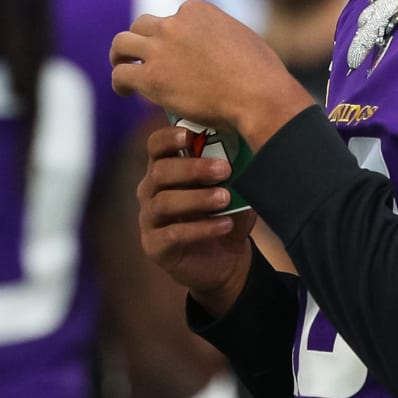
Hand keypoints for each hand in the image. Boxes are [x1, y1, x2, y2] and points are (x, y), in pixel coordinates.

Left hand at [110, 1, 311, 148]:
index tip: (175, 52)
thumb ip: (222, 35)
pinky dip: (119, 82)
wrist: (258, 94)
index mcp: (197, 10)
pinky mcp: (151, 77)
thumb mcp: (242, 37)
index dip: (171, 35)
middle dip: (142, 40)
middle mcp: (174, 23)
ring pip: (122, 43)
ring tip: (122, 67)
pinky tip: (124, 92)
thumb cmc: (260, 73)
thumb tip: (221, 47)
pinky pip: (121, 74)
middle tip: (142, 56)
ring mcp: (160, 49)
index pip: (174, 16)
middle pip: (143, 25)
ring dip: (120, 55)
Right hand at [137, 125, 256, 315]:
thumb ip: (233, 169)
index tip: (189, 135)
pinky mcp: (155, 247)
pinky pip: (172, 235)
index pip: (155, 146)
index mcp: (165, 169)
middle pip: (159, 171)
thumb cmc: (226, 214)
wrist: (227, 261)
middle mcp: (150, 191)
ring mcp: (149, 220)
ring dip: (197, 198)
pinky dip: (201, 228)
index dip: (168, 138)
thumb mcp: (233, 188)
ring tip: (225, 198)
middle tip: (224, 169)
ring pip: (163, 202)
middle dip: (192, 168)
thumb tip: (248, 147)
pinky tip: (224, 224)